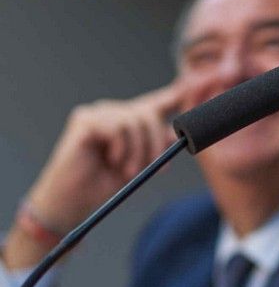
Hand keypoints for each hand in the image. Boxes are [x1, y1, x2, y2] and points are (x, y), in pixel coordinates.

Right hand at [5, 83, 184, 269]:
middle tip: (151, 168)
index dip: (175, 95)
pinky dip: (120, 148)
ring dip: (136, 151)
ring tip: (126, 170)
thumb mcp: (139, 164)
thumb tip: (177, 133)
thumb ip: (156, 146)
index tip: (194, 85)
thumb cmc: (104, 184)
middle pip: (148, 112)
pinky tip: (110, 160)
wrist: (75, 201)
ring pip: (133, 121)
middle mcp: (113, 112)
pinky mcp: (84, 119)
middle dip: (154, 143)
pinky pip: (116, 127)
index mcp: (128, 121)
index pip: (156, 104)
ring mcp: (97, 113)